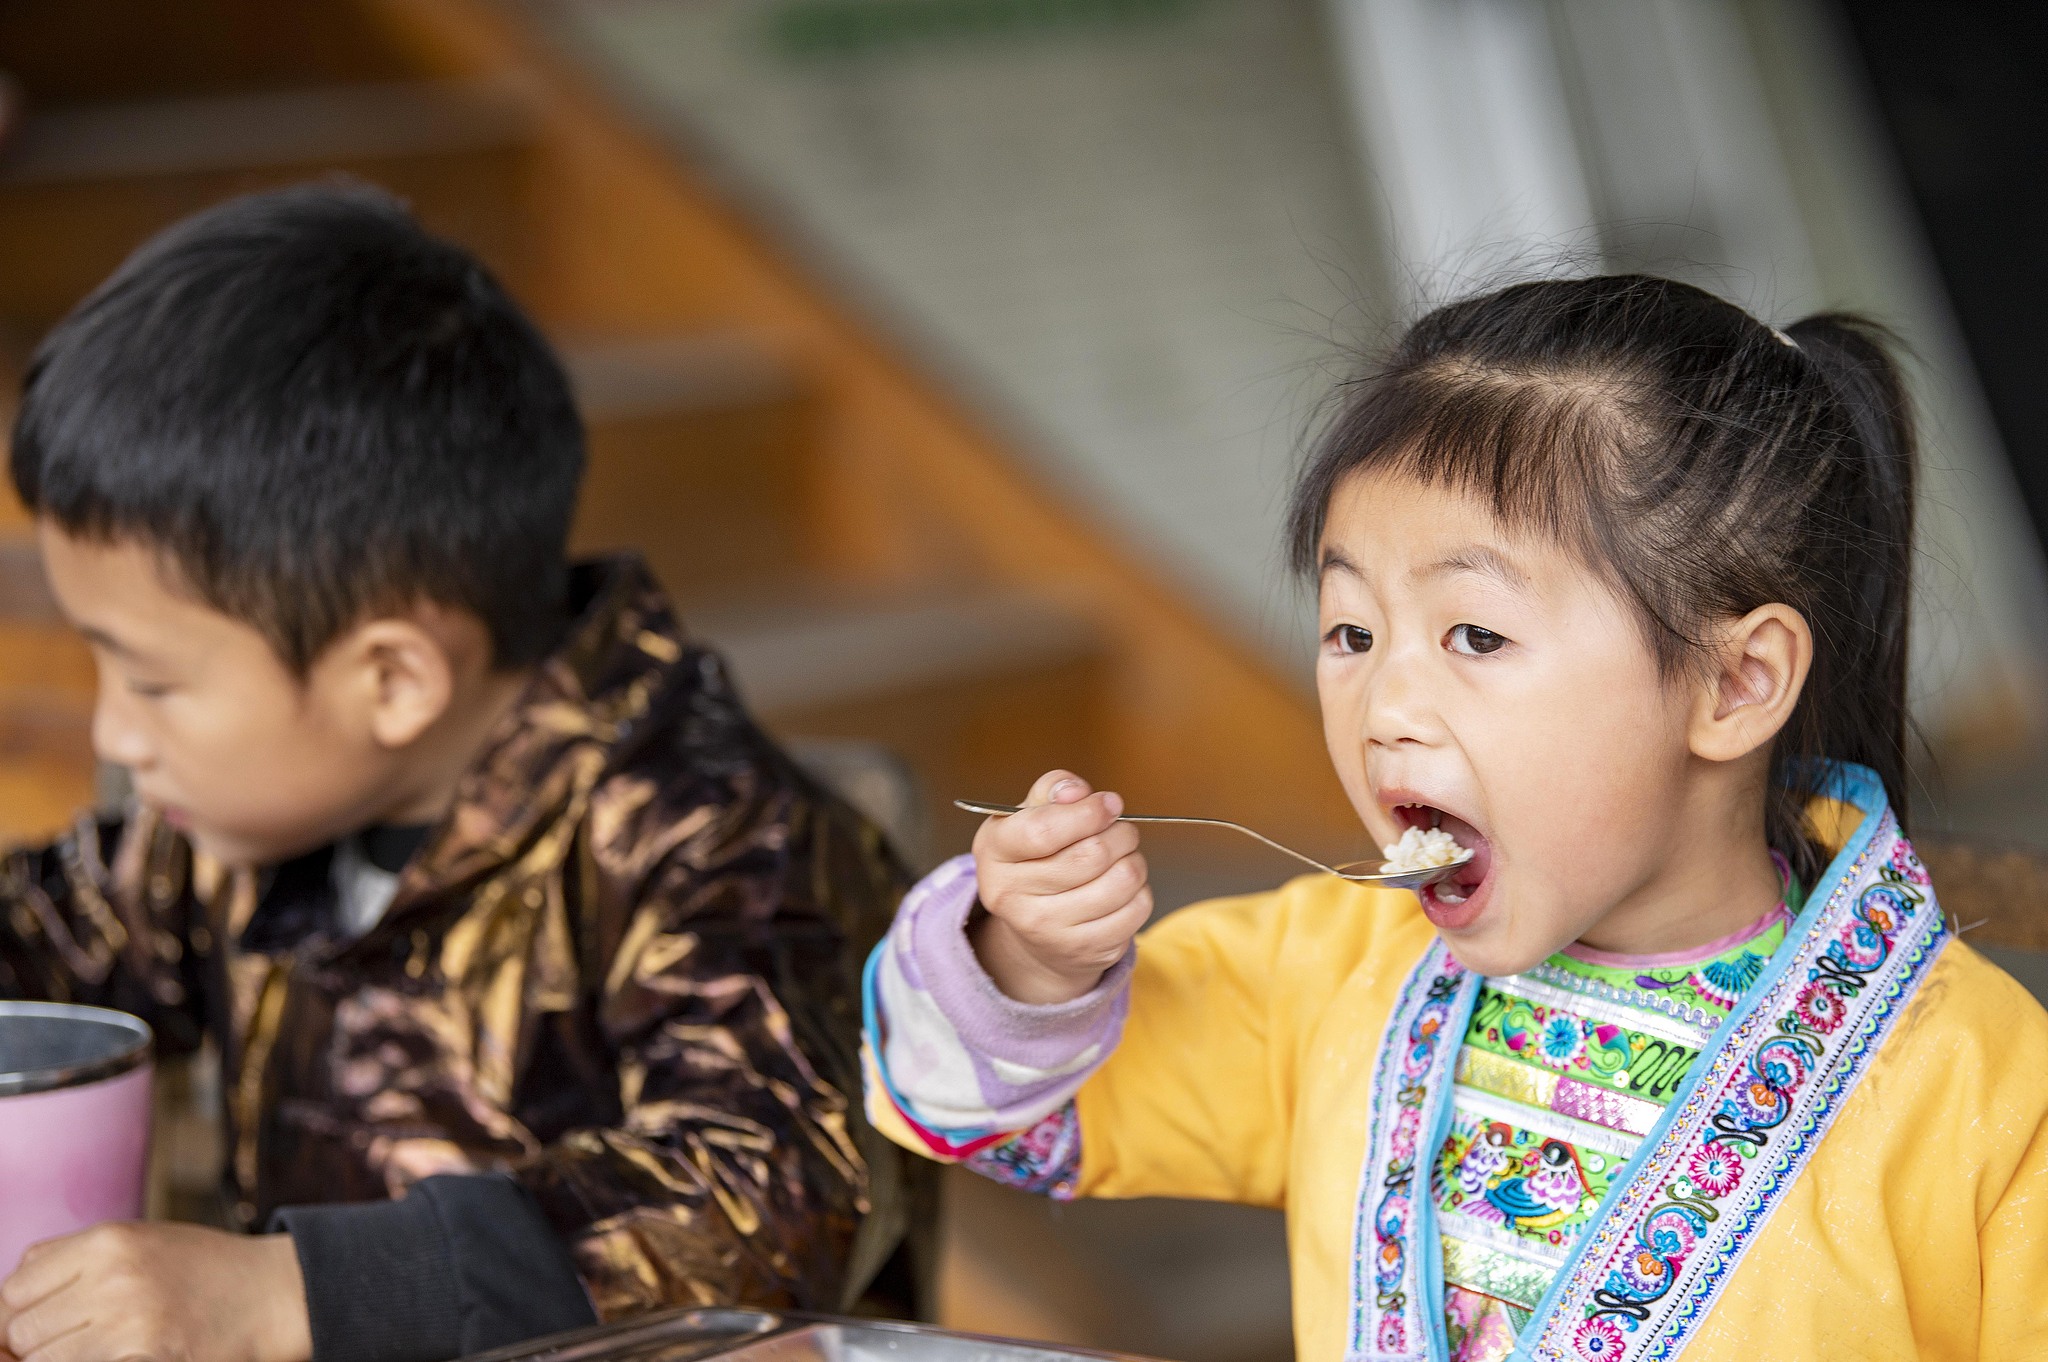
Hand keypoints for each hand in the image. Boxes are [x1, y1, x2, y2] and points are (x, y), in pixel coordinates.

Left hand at [0, 1223, 310, 1361]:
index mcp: (109, 1240)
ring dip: (62, 1361)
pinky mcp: (145, 1356)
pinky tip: (122, 1355)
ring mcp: (129, 1320)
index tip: (48, 1322)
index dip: (23, 1312)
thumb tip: (7, 1313)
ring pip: (42, 1360)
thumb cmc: (205, 1271)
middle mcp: (113, 1276)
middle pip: (22, 1329)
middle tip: (84, 1338)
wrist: (274, 1295)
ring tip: (105, 1348)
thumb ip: (75, 1263)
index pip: (16, 1287)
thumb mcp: (140, 1243)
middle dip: (42, 1341)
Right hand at [969, 770, 1151, 1003]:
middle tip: (1121, 830)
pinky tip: (1122, 888)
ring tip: (1122, 858)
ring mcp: (1049, 930)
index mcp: (995, 853)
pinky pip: (1137, 909)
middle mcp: (1013, 896)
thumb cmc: (1037, 860)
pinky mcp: (1085, 950)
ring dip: (1134, 860)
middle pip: (1092, 855)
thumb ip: (1052, 791)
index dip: (1087, 812)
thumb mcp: (1028, 817)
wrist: (1035, 933)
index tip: (1110, 803)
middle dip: (1120, 833)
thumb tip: (1076, 792)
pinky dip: (1140, 891)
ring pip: (1122, 880)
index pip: (1043, 830)